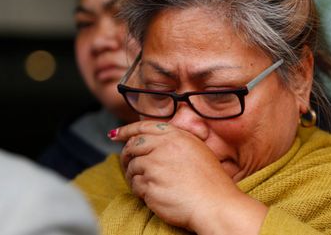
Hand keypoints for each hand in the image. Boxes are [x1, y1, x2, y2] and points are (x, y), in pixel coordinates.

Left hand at [111, 120, 261, 232]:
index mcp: (176, 136)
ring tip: (149, 185)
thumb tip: (153, 142)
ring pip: (132, 167)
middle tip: (128, 165)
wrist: (215, 204)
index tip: (115, 135)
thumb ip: (175, 142)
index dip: (126, 130)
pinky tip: (151, 194)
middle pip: (133, 146)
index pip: (144, 127)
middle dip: (127, 156)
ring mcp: (155, 165)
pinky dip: (139, 191)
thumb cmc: (210, 181)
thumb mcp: (197, 150)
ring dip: (135, 176)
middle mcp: (164, 147)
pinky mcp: (149, 184)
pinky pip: (135, 185)